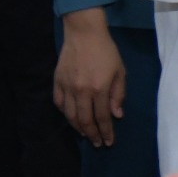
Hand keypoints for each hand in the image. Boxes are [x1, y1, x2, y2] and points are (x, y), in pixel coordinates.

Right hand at [53, 7, 125, 147]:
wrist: (84, 33)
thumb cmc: (106, 51)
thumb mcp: (120, 71)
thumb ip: (118, 94)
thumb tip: (117, 116)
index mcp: (99, 88)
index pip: (102, 117)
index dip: (106, 132)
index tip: (108, 142)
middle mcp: (82, 91)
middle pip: (85, 120)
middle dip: (92, 134)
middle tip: (97, 143)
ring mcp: (67, 87)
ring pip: (71, 115)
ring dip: (78, 128)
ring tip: (85, 134)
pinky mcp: (57, 82)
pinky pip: (59, 103)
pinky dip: (65, 114)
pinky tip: (71, 118)